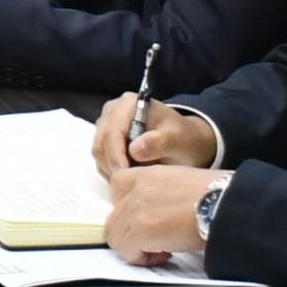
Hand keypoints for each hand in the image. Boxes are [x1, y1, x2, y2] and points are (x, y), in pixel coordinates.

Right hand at [90, 92, 220, 180]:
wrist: (186, 140)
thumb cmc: (183, 138)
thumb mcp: (177, 139)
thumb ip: (159, 142)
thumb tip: (135, 150)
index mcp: (128, 104)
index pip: (112, 132)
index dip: (116, 156)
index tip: (126, 175)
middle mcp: (113, 110)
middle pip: (101, 142)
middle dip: (114, 164)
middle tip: (131, 181)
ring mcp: (108, 124)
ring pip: (99, 152)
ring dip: (113, 168)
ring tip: (135, 177)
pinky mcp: (106, 138)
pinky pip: (101, 158)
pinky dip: (112, 169)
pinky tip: (130, 174)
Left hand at [103, 164, 225, 267]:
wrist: (225, 203)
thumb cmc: (217, 195)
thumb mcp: (182, 182)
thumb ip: (161, 193)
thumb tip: (158, 214)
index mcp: (148, 174)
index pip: (117, 188)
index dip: (127, 209)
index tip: (143, 220)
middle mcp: (137, 189)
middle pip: (114, 217)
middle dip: (131, 233)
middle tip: (155, 241)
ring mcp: (135, 208)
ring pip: (116, 236)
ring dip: (135, 247)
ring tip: (161, 249)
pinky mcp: (141, 229)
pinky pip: (127, 251)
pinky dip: (142, 258)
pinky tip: (164, 254)